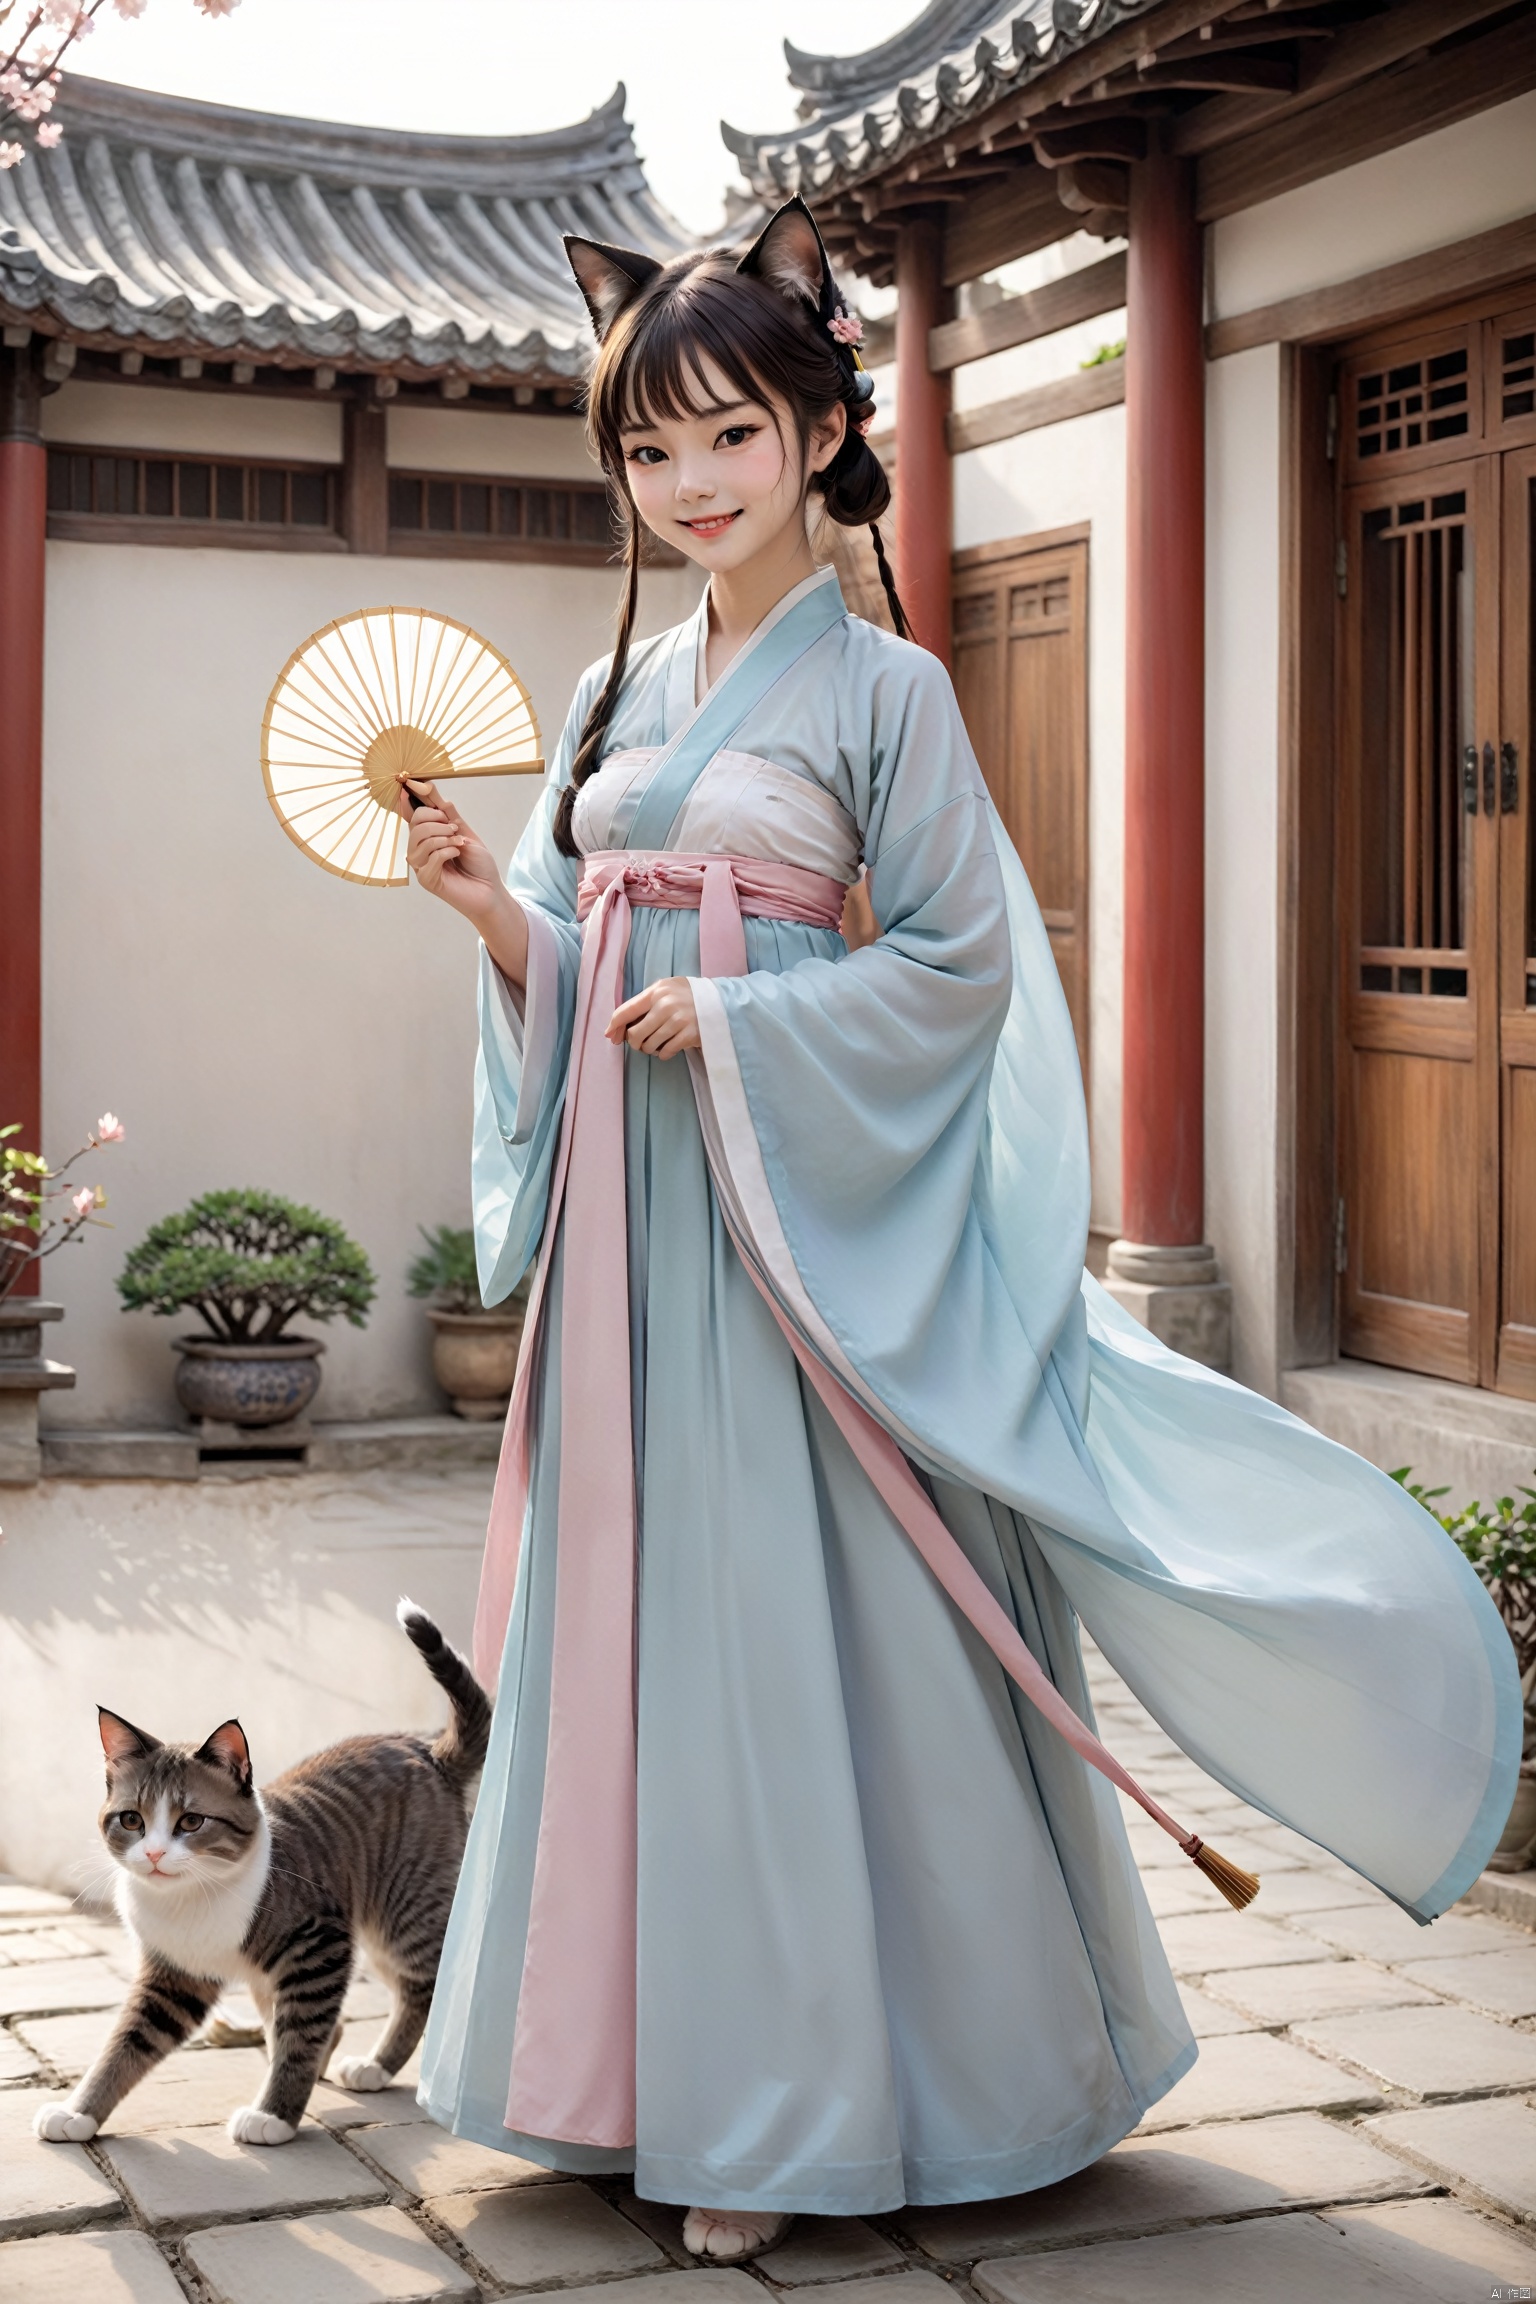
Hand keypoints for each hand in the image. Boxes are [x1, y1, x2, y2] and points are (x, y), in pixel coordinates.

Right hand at [401, 779, 500, 923]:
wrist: (491, 890)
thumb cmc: (479, 864)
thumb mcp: (465, 832)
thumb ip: (448, 813)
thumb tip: (429, 787)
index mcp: (427, 837)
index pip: (412, 814)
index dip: (409, 798)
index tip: (410, 782)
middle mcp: (420, 850)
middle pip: (414, 824)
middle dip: (436, 820)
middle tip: (455, 828)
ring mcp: (421, 866)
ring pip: (420, 839)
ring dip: (444, 837)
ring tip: (459, 843)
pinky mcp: (426, 880)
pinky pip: (430, 857)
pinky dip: (447, 851)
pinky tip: (457, 854)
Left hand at [607, 977, 699, 1058]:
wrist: (719, 1002)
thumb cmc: (685, 997)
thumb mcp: (665, 990)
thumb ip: (642, 1004)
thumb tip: (615, 1029)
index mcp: (657, 991)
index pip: (626, 1011)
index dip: (614, 1026)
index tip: (610, 1036)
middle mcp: (666, 1004)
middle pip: (635, 1033)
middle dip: (634, 1042)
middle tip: (640, 1042)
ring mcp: (679, 1020)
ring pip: (649, 1045)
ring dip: (649, 1049)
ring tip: (656, 1044)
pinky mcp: (689, 1034)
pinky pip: (665, 1052)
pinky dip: (663, 1054)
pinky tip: (667, 1048)